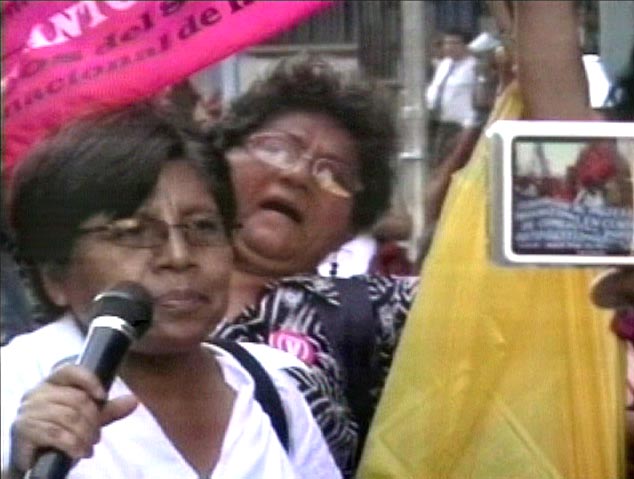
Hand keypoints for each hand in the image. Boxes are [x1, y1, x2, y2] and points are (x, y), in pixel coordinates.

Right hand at [9, 364, 137, 472]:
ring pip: (68, 417)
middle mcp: (36, 393)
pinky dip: (73, 444)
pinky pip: (56, 433)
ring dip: (85, 435)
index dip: (89, 381)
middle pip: (75, 398)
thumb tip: (134, 400)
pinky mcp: (23, 430)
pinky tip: (80, 452)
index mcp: (51, 383)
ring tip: (89, 446)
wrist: (36, 460)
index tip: (103, 396)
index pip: (70, 370)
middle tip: (97, 436)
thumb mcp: (87, 420)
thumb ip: (108, 409)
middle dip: (93, 419)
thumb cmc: (60, 434)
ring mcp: (27, 411)